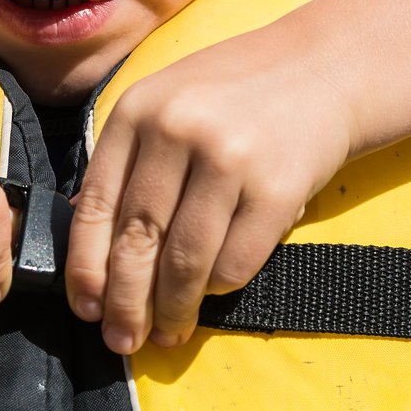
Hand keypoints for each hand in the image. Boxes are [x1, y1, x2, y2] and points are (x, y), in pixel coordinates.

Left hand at [64, 15, 356, 352]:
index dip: (85, 268)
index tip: (86, 309)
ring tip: (167, 335)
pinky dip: (219, 290)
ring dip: (172, 310)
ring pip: (184, 263)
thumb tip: (94, 252)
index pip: (94, 206)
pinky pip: (235, 264)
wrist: (325, 69)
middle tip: (122, 341)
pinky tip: (213, 295)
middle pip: (136, 242)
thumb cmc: (237, 93)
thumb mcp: (169, 102)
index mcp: (138, 110)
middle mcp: (176, 131)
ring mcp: (228, 159)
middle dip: (125, 304)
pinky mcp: (277, 189)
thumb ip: (130, 161)